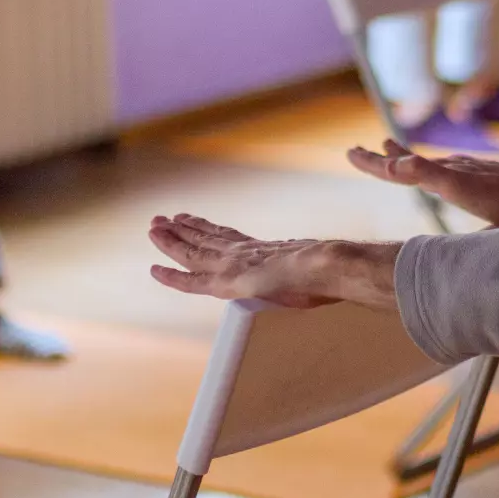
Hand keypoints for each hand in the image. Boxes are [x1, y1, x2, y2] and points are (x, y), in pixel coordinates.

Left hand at [148, 214, 399, 309]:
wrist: (335, 265)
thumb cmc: (337, 270)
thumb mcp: (322, 270)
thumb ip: (321, 268)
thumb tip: (345, 267)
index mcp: (267, 250)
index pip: (230, 238)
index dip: (208, 230)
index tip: (192, 220)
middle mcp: (247, 253)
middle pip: (208, 238)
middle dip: (184, 229)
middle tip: (163, 218)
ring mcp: (237, 264)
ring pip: (194, 251)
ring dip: (171, 241)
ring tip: (153, 227)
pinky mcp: (232, 279)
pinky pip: (195, 278)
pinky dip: (174, 275)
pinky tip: (154, 269)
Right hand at [346, 139, 498, 227]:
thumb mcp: (462, 189)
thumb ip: (429, 175)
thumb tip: (396, 164)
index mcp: (444, 178)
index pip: (399, 169)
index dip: (374, 164)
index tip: (351, 153)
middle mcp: (454, 170)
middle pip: (410, 162)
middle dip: (383, 158)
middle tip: (358, 150)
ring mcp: (471, 174)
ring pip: (431, 165)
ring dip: (407, 159)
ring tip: (392, 150)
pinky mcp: (487, 181)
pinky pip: (452, 172)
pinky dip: (435, 170)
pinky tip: (443, 173)